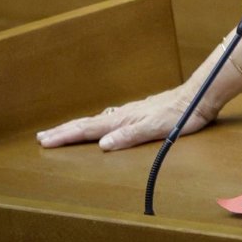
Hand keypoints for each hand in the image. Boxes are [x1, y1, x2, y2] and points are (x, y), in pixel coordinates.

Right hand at [36, 86, 217, 150]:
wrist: (198, 96)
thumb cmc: (180, 115)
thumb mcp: (155, 128)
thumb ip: (129, 136)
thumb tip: (102, 145)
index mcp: (123, 120)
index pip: (88, 130)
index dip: (66, 136)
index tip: (44, 141)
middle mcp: (124, 114)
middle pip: (88, 124)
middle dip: (64, 131)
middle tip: (42, 137)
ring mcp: (131, 112)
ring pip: (98, 121)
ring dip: (78, 127)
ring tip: (63, 131)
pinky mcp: (140, 112)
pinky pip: (111, 119)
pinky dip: (97, 123)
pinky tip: (101, 124)